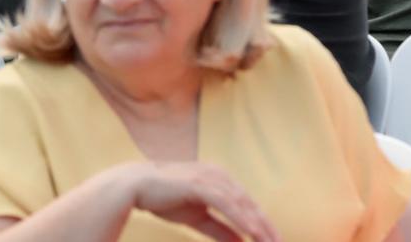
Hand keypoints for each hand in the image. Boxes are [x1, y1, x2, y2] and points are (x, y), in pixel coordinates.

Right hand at [102, 162, 279, 241]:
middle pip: (249, 203)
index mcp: (219, 179)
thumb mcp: (198, 217)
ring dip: (257, 225)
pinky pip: (225, 203)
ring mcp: (208, 177)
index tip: (274, 241)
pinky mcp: (199, 183)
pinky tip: (251, 232)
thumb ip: (220, 229)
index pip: (248, 203)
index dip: (263, 223)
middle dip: (266, 226)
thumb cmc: (165, 198)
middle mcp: (218, 175)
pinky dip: (240, 218)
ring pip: (241, 204)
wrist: (135, 185)